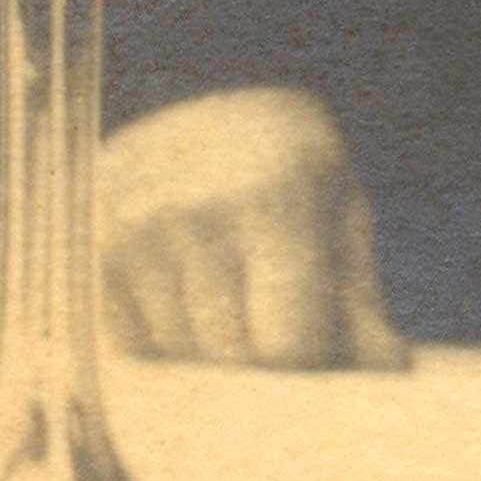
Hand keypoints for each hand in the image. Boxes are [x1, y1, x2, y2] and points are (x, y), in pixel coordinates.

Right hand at [99, 86, 408, 369]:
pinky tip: (183, 291)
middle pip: (228, 357)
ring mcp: (131, 227)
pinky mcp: (90, 245)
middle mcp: (193, 209)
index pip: (286, 344)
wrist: (204, 107)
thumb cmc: (293, 172)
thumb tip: (389, 372)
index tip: (317, 345)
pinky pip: (130, 344)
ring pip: (176, 356)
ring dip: (208, 349)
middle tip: (271, 313)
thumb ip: (361, 300)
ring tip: (228, 292)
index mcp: (275, 196)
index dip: (308, 361)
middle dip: (259, 357)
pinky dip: (161, 339)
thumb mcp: (341, 215)